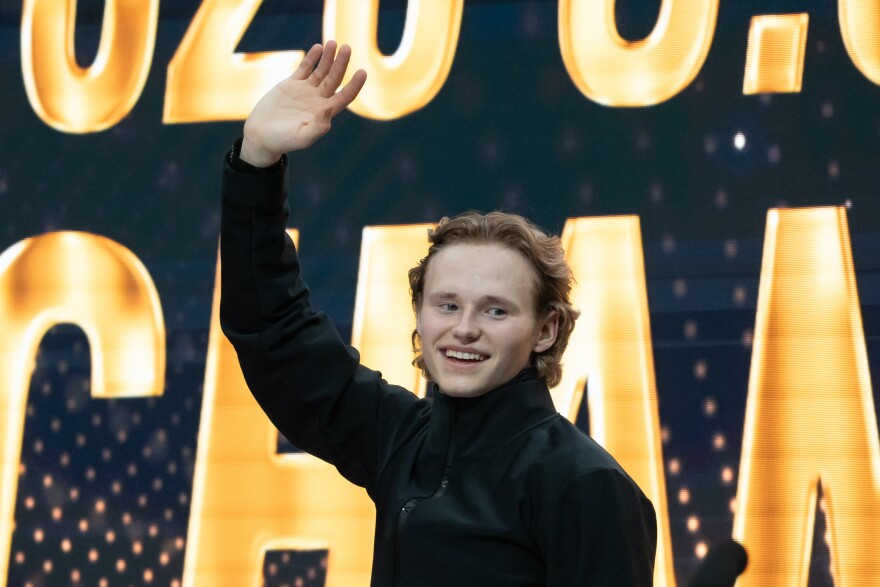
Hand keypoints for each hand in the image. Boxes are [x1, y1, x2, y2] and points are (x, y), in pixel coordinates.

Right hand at [239, 41, 366, 166]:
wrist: (262, 135)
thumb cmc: (283, 141)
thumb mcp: (302, 138)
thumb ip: (317, 127)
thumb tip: (329, 111)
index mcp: (325, 113)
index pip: (345, 96)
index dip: (354, 85)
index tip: (363, 72)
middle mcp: (318, 99)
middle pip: (334, 78)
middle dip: (341, 64)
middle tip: (347, 48)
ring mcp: (306, 90)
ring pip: (321, 70)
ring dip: (328, 57)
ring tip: (332, 43)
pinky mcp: (292, 83)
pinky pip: (305, 67)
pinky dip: (311, 58)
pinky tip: (318, 47)